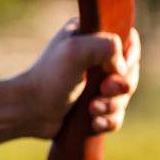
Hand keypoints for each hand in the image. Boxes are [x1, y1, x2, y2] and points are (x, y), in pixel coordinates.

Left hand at [18, 19, 140, 138]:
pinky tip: (94, 123)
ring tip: (92, 110)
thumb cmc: (49, 79)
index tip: (114, 70)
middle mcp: (94, 57)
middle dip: (119, 87)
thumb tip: (122, 68)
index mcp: (90, 36)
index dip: (129, 58)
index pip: (128, 40)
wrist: (28, 111)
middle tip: (102, 91)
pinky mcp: (94, 105)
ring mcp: (95, 83)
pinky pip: (116, 115)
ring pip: (124, 96)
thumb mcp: (74, 51)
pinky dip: (109, 120)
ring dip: (112, 106)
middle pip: (130, 71)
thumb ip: (105, 45)